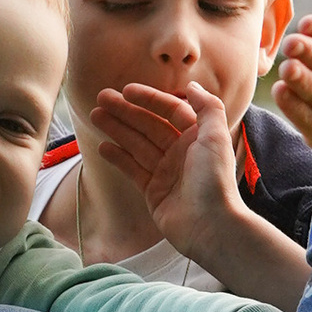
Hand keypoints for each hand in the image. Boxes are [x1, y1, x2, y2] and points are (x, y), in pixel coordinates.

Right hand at [90, 80, 311, 304]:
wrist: (211, 226)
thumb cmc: (215, 180)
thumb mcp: (216, 137)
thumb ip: (207, 108)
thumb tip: (191, 86)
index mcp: (197, 137)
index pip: (170, 111)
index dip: (149, 99)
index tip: (126, 91)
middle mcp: (181, 152)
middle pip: (149, 125)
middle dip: (125, 112)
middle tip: (100, 99)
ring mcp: (166, 172)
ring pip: (137, 145)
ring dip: (116, 129)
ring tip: (95, 116)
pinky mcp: (154, 191)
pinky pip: (132, 169)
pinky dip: (118, 158)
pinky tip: (102, 147)